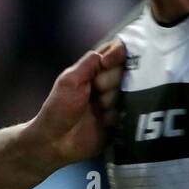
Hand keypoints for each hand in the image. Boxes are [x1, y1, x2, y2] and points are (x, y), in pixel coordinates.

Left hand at [25, 40, 124, 166]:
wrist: (55, 142)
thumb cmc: (58, 108)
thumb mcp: (69, 81)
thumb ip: (89, 64)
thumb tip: (115, 46)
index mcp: (94, 71)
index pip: (116, 54)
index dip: (118, 55)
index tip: (108, 63)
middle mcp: (109, 84)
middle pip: (126, 72)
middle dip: (111, 82)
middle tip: (96, 92)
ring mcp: (117, 102)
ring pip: (131, 92)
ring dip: (113, 100)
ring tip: (99, 110)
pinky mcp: (122, 120)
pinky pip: (132, 112)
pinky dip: (119, 115)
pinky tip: (106, 121)